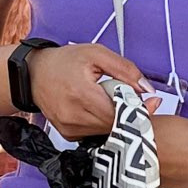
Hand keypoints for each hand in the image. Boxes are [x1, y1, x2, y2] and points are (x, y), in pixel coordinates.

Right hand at [29, 40, 161, 138]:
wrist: (34, 74)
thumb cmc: (64, 62)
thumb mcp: (97, 54)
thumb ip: (125, 69)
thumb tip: (146, 88)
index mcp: (82, 94)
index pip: (119, 112)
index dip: (139, 109)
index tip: (153, 103)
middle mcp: (74, 115)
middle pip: (115, 124)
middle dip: (129, 113)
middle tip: (133, 98)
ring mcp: (69, 128)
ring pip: (106, 131)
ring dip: (115, 119)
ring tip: (110, 100)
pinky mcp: (68, 134)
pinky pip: (95, 134)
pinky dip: (102, 123)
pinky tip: (99, 109)